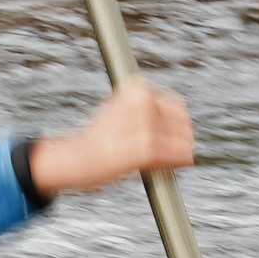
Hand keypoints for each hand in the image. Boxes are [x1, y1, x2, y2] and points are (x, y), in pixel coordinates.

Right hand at [27, 81, 193, 197]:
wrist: (75, 158)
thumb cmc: (96, 139)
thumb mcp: (118, 109)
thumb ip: (144, 107)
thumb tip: (176, 118)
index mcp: (137, 89)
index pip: (176, 105)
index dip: (176, 122)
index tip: (170, 134)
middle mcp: (144, 102)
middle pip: (183, 123)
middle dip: (179, 137)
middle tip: (167, 150)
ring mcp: (146, 125)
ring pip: (183, 140)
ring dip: (178, 152)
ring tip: (162, 160)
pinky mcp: (147, 148)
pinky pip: (177, 156)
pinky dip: (175, 164)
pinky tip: (164, 168)